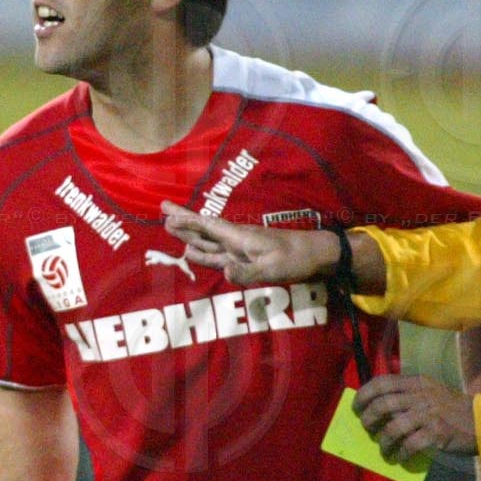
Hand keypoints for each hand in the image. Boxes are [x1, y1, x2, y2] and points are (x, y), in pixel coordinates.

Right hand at [161, 202, 336, 285]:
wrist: (317, 256)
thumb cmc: (296, 260)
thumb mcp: (273, 268)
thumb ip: (248, 272)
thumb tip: (224, 271)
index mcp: (241, 238)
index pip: (208, 226)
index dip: (187, 221)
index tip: (166, 212)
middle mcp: (237, 240)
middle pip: (204, 229)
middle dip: (183, 221)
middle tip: (162, 208)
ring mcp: (241, 249)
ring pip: (209, 241)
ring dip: (190, 235)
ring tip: (171, 228)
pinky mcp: (247, 258)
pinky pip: (218, 254)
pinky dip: (204, 252)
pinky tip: (195, 252)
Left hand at [355, 374, 477, 463]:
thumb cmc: (452, 408)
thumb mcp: (431, 391)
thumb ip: (408, 395)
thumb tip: (377, 411)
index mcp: (417, 382)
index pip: (382, 382)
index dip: (364, 394)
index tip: (356, 406)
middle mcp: (420, 395)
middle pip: (382, 404)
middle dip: (368, 418)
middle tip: (367, 428)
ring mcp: (428, 415)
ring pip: (392, 428)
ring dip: (383, 442)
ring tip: (383, 449)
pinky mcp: (435, 434)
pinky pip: (408, 446)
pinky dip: (399, 454)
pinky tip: (398, 458)